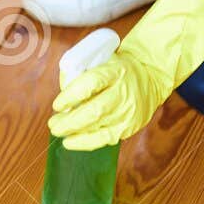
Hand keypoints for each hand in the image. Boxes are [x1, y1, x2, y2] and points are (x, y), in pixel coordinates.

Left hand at [47, 0, 203, 150]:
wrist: (150, 76)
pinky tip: (72, 142)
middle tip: (53, 124)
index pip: (90, 83)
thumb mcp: (100, 61)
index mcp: (115, 71)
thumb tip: (61, 98)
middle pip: (94, 110)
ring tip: (58, 131)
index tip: (57, 105)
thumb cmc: (116, 69)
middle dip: (70, 121)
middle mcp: (124, 91)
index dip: (71, 96)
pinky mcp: (132, 125)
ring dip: (75, 132)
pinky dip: (87, 142)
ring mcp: (129, 110)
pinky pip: (107, 138)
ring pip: (100, 126)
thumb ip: (80, 74)